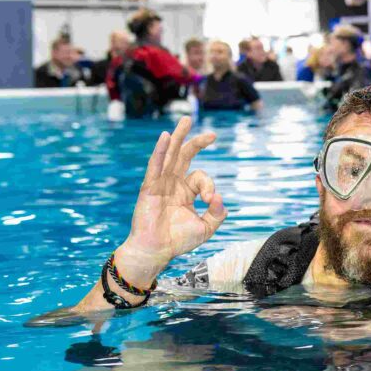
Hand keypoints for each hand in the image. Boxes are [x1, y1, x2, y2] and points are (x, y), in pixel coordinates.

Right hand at [118, 117, 226, 277]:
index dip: (209, 185)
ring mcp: (160, 183)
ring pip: (170, 155)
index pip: (202, 177)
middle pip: (185, 156)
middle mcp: (173, 183)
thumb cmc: (178, 240)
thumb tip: (220, 198)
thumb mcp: (206, 227)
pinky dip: (161, 150)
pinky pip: (156, 165)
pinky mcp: (149, 187)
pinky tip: (166, 137)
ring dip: (179, 137)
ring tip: (186, 120)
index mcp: (185, 191)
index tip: (211, 199)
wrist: (156, 250)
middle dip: (197, 143)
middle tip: (212, 134)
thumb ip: (217, 213)